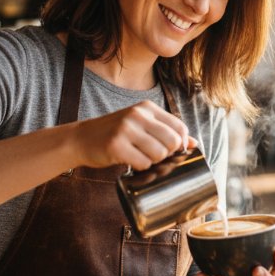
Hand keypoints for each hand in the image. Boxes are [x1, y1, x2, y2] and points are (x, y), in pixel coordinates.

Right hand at [71, 100, 196, 169]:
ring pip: (159, 154)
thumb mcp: (140, 125)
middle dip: (167, 155)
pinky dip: (140, 168)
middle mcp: (137, 115)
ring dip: (153, 162)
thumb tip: (194, 143)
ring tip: (140, 158)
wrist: (80, 139)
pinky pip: (143, 163)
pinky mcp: (116, 145)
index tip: (172, 151)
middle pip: (172, 142)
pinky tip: (130, 162)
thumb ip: (165, 131)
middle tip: (153, 157)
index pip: (179, 127)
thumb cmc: (114, 134)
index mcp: (146, 108)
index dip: (181, 143)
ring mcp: (126, 129)